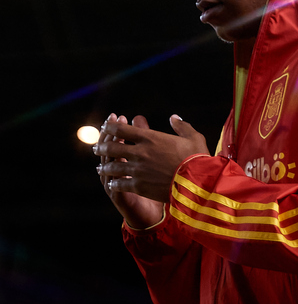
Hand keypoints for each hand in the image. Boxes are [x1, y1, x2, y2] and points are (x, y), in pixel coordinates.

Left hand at [95, 113, 209, 213]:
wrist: (195, 182)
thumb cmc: (195, 157)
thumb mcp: (192, 136)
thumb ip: (181, 126)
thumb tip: (174, 117)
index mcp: (150, 137)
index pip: (122, 129)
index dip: (111, 126)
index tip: (106, 125)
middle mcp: (140, 152)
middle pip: (113, 147)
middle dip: (102, 146)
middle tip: (96, 147)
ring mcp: (137, 170)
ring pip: (113, 166)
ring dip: (105, 166)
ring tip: (100, 167)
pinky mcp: (139, 186)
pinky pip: (120, 184)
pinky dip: (114, 183)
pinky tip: (112, 184)